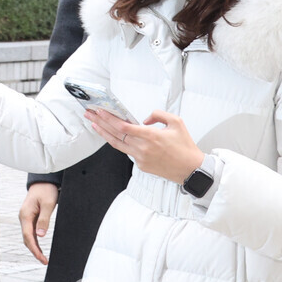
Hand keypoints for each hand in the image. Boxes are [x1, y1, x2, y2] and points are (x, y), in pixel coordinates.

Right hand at [19, 183, 57, 264]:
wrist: (43, 181)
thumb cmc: (46, 191)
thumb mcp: (48, 204)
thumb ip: (44, 220)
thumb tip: (40, 236)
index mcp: (25, 214)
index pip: (28, 236)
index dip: (34, 249)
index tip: (42, 258)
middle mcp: (23, 217)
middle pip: (26, 238)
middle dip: (34, 251)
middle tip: (44, 261)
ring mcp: (26, 218)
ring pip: (28, 236)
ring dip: (34, 247)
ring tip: (43, 258)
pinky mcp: (30, 218)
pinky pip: (30, 232)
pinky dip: (35, 241)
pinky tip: (39, 248)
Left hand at [85, 108, 203, 183]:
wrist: (192, 170)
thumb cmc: (185, 147)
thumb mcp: (176, 122)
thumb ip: (158, 115)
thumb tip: (143, 119)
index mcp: (151, 136)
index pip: (123, 126)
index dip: (109, 118)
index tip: (100, 111)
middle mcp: (143, 148)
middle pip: (115, 134)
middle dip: (100, 122)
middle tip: (89, 114)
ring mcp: (140, 158)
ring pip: (117, 144)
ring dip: (104, 133)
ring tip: (94, 124)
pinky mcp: (141, 166)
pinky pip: (128, 152)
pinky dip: (120, 142)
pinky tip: (112, 135)